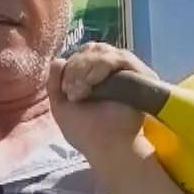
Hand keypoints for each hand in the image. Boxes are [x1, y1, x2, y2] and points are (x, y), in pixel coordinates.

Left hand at [50, 44, 154, 169]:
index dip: (72, 64)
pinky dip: (101, 65)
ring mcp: (125, 73)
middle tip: (73, 90)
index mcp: (94, 77)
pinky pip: (119, 57)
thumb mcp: (61, 107)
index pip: (83, 54)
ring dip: (86, 67)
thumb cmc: (84, 131)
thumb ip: (54, 83)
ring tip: (82, 91)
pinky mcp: (139, 75)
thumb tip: (58, 59)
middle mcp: (112, 72)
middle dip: (77, 66)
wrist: (105, 145)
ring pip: (103, 51)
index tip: (66, 89)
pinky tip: (93, 82)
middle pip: (93, 49)